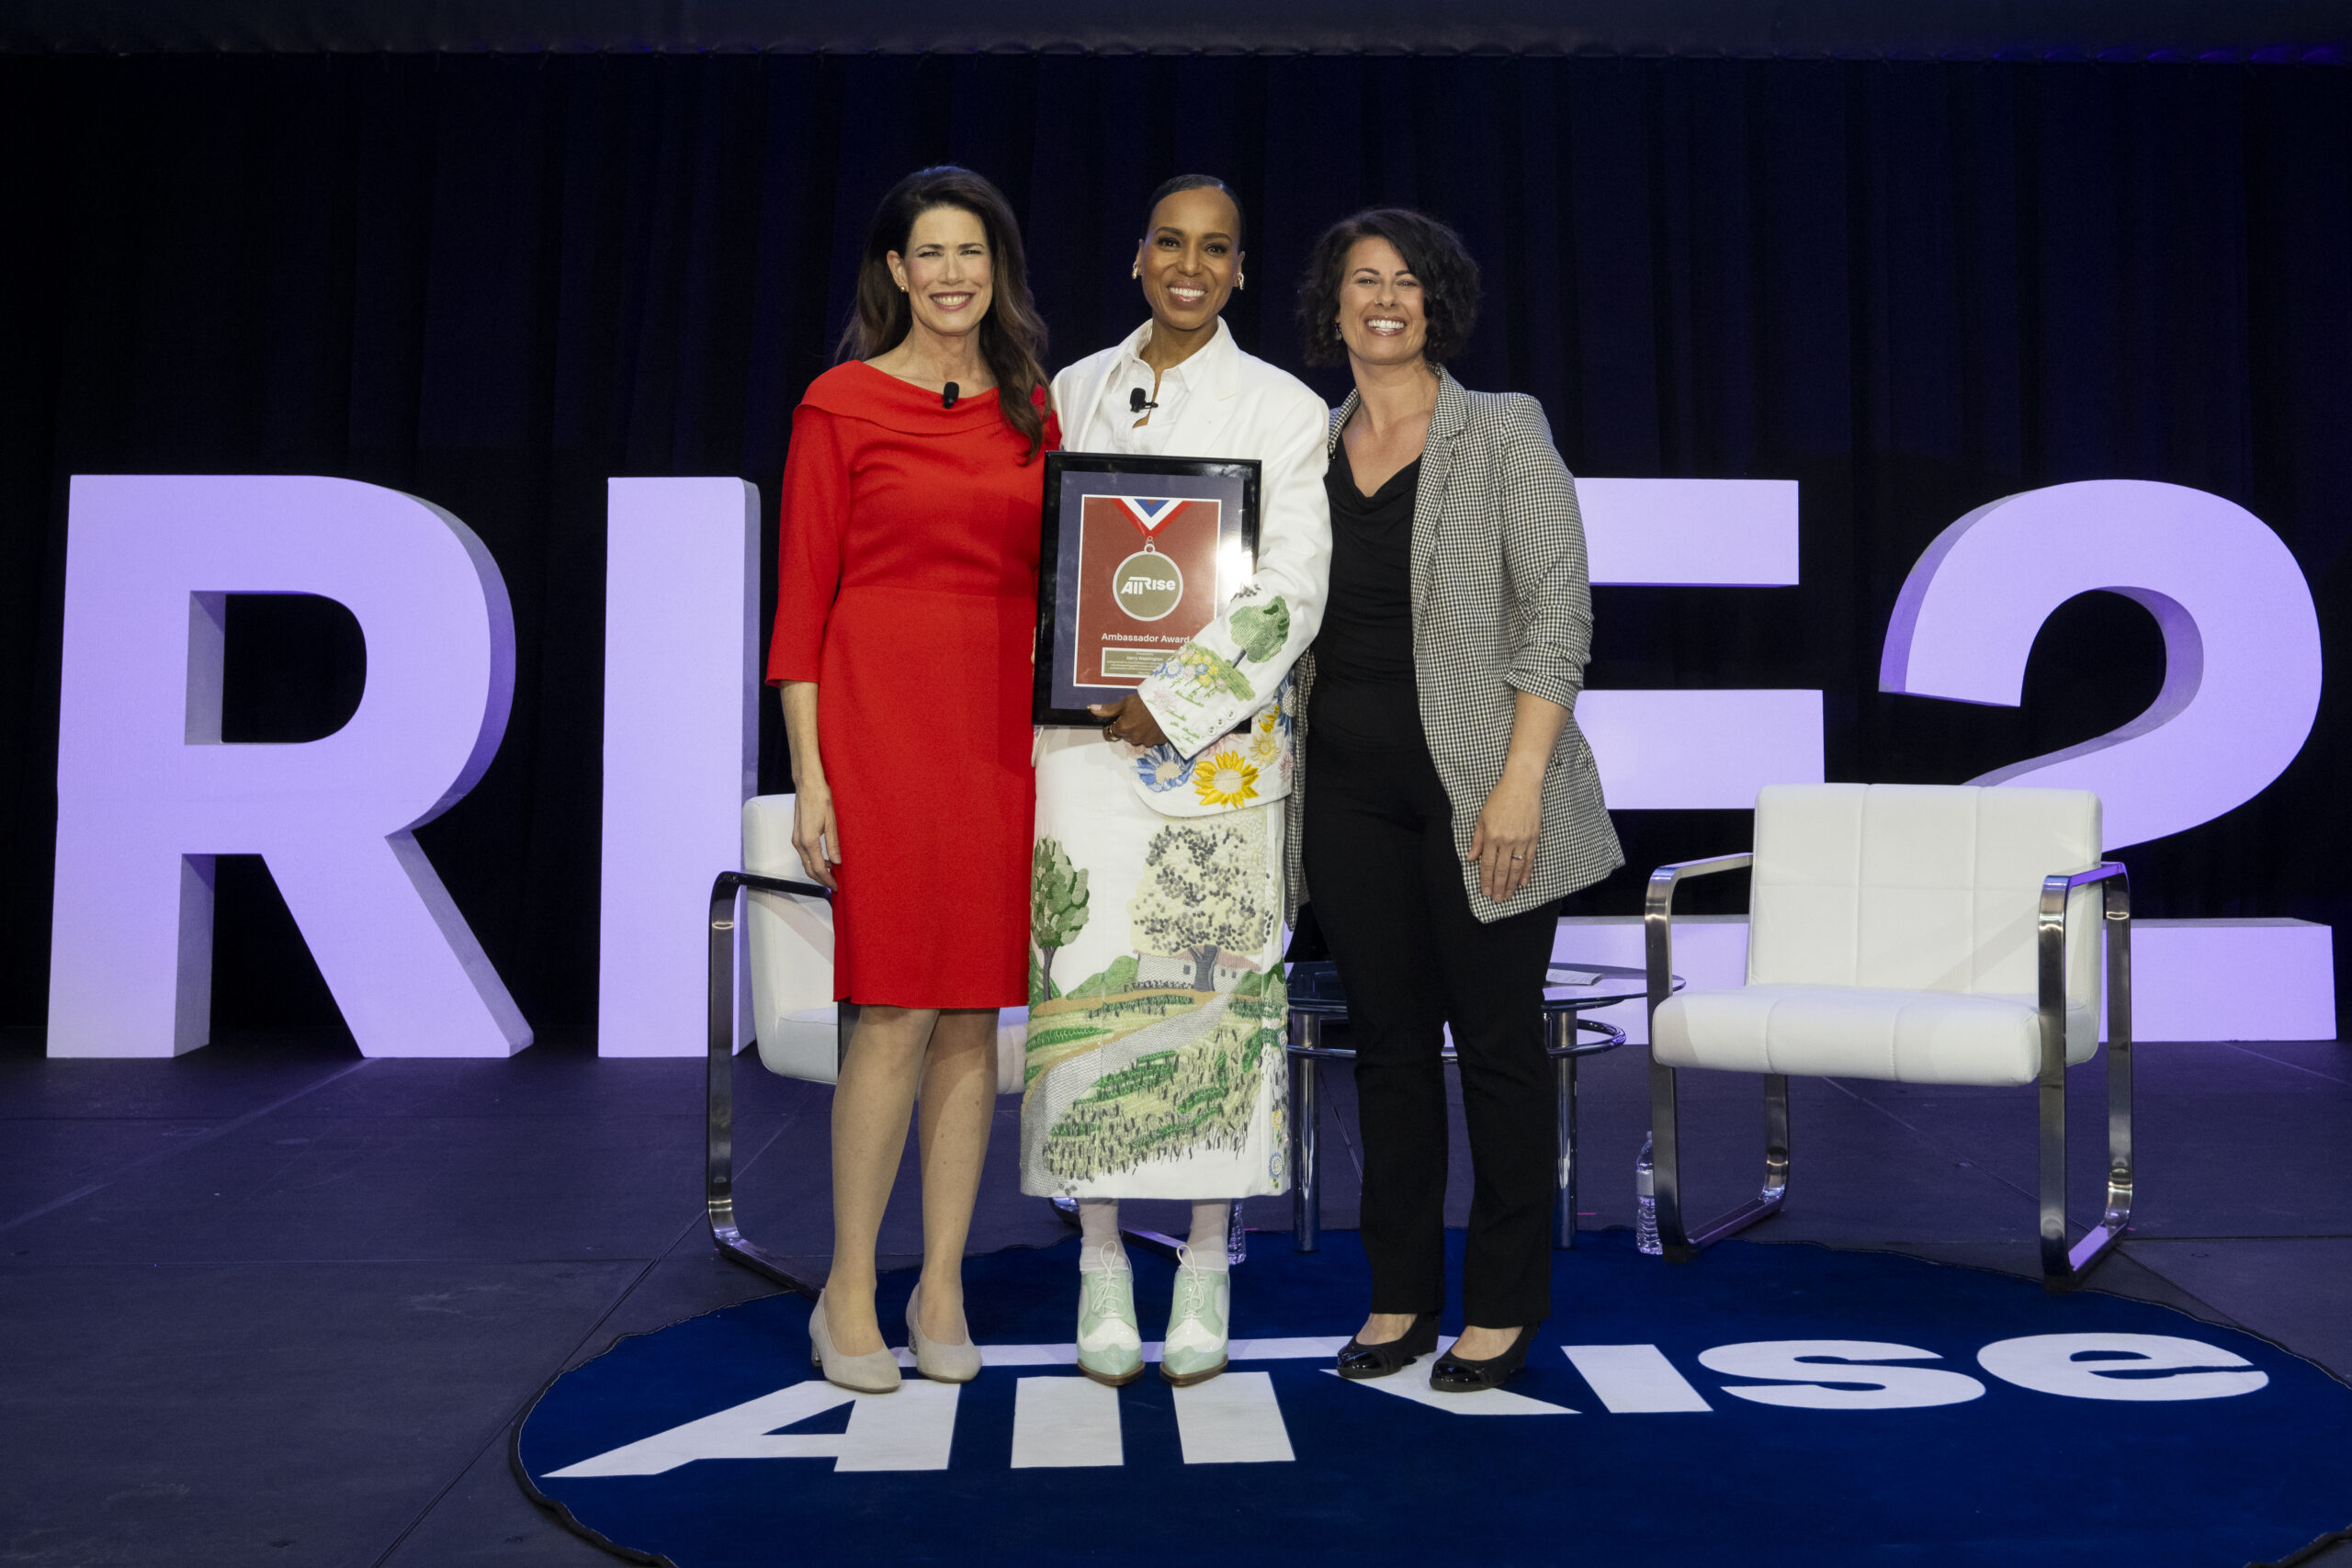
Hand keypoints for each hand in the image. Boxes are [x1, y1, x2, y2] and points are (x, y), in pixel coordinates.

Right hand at [792, 783, 840, 890]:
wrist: (808, 784)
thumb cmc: (821, 798)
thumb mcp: (833, 822)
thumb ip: (834, 844)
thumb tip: (837, 862)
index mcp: (809, 841)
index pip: (817, 869)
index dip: (827, 880)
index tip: (837, 886)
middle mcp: (799, 842)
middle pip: (809, 869)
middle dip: (822, 879)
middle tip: (835, 884)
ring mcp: (796, 839)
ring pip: (806, 863)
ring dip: (817, 871)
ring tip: (832, 873)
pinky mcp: (797, 835)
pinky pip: (804, 854)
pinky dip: (813, 861)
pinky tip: (825, 860)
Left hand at [1088, 694, 1167, 748]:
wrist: (1168, 702)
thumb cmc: (1145, 701)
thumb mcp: (1125, 703)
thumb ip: (1108, 709)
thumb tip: (1091, 709)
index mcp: (1123, 729)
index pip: (1112, 732)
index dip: (1115, 724)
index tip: (1120, 718)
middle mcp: (1134, 738)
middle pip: (1126, 735)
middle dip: (1128, 727)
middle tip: (1136, 715)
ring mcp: (1147, 741)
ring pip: (1139, 738)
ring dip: (1140, 731)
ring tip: (1147, 718)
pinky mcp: (1159, 741)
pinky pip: (1152, 739)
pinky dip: (1152, 733)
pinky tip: (1155, 723)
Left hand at [1467, 767, 1541, 901]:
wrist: (1522, 785)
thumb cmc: (1499, 798)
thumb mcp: (1482, 817)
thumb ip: (1477, 840)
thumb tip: (1471, 858)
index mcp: (1491, 836)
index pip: (1487, 864)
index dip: (1485, 880)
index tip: (1485, 892)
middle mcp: (1506, 841)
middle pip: (1501, 870)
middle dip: (1498, 887)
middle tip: (1497, 900)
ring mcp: (1521, 840)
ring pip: (1515, 868)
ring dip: (1511, 884)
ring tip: (1508, 896)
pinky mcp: (1533, 838)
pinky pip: (1529, 859)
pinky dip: (1526, 872)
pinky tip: (1523, 883)